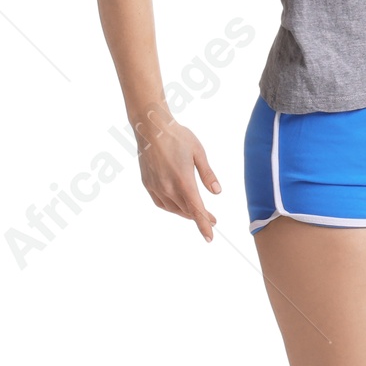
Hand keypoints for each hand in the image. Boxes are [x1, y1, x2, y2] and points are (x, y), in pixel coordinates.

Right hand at [136, 114, 220, 241]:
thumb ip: (208, 175)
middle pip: (186, 211)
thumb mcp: (199, 153)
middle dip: (200, 217)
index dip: (203, 225)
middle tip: (212, 220)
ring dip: (186, 213)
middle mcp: (168, 187)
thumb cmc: (178, 137)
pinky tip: (178, 206)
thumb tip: (217, 193)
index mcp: (183, 181)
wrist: (151, 128)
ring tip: (197, 213)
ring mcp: (156, 187)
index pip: (196, 209)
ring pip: (173, 209)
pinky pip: (161, 203)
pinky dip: (171, 208)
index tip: (210, 237)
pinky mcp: (147, 184)